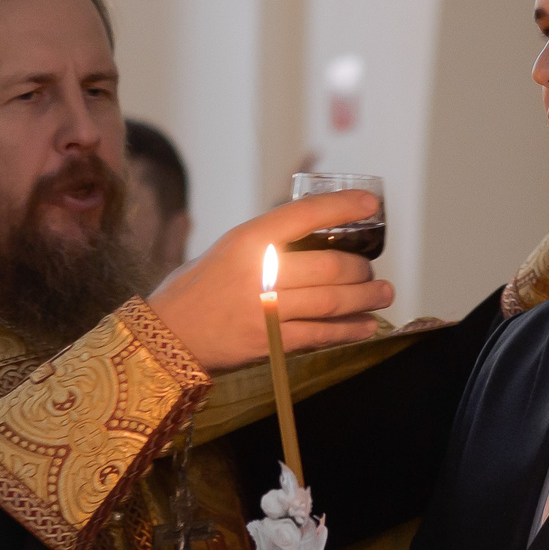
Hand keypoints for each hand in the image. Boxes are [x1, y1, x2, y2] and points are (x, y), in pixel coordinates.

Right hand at [146, 191, 393, 370]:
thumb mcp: (226, 250)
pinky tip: (366, 326)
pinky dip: (349, 330)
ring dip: (365, 298)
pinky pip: (320, 335)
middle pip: (328, 265)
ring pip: (331, 302)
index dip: (343, 207)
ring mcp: (263, 311)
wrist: (165, 337)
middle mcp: (257, 273)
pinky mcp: (268, 345)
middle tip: (371, 271)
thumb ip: (265, 244)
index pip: (304, 215)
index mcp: (246, 241)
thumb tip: (313, 236)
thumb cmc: (196, 290)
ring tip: (383, 293)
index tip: (371, 204)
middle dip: (360, 268)